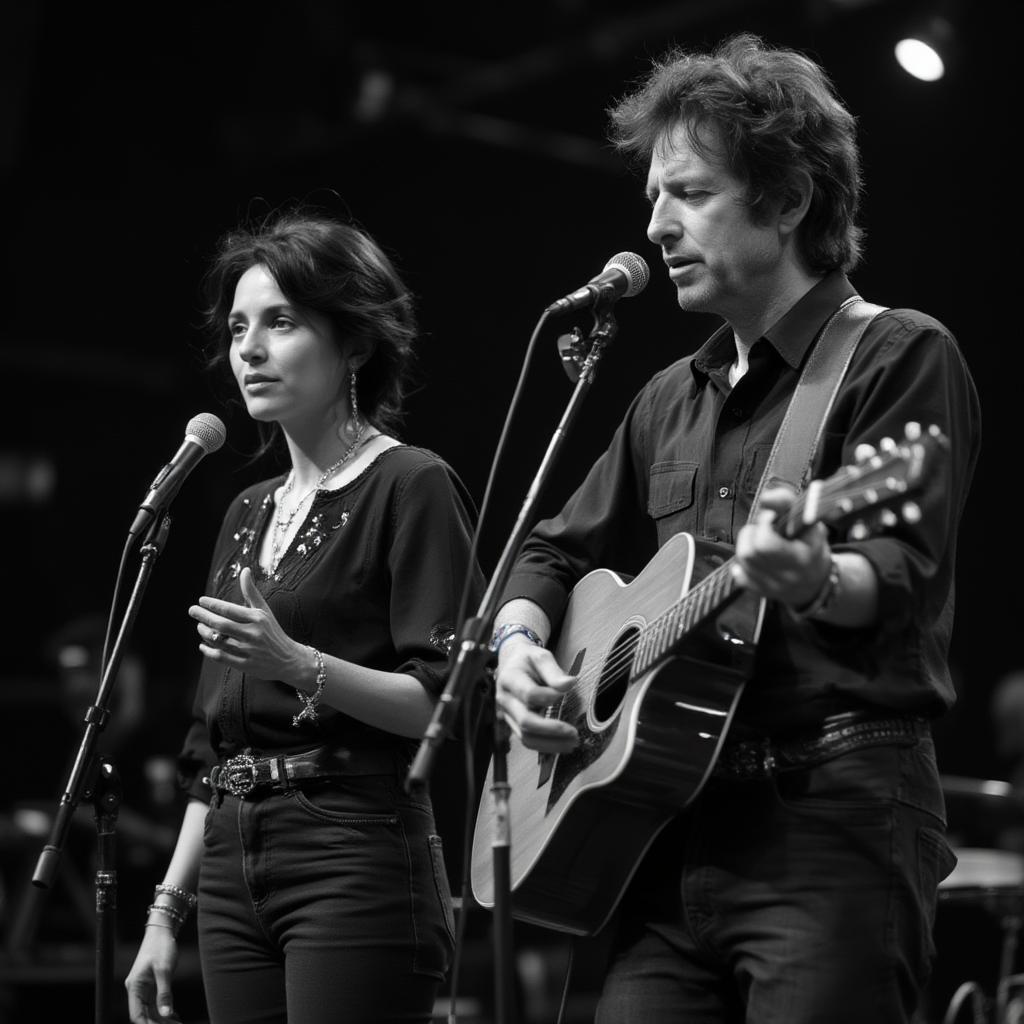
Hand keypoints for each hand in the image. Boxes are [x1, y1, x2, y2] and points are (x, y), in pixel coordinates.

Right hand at [125, 924, 181, 1022]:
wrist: (162, 930)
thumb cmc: (161, 946)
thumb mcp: (164, 970)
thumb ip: (164, 993)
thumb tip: (165, 1014)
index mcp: (134, 987)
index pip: (136, 1014)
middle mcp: (136, 989)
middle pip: (144, 1014)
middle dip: (157, 1023)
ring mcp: (144, 987)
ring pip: (151, 1010)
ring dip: (162, 1019)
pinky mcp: (152, 984)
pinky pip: (156, 1003)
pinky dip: (164, 1010)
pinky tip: (175, 1017)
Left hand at [189, 567, 307, 681]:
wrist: (289, 659)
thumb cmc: (273, 631)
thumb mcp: (265, 610)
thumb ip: (252, 592)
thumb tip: (245, 571)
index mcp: (258, 619)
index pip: (230, 610)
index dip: (213, 604)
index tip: (201, 600)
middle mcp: (253, 634)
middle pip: (221, 625)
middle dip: (203, 617)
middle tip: (192, 610)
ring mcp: (249, 650)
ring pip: (219, 641)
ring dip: (205, 633)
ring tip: (200, 626)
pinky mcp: (245, 665)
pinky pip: (221, 657)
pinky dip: (209, 651)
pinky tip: (203, 646)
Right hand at [494, 638, 578, 753]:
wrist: (511, 663)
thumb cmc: (527, 660)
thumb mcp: (540, 656)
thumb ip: (554, 671)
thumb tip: (570, 684)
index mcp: (510, 679)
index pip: (529, 694)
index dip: (549, 697)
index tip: (567, 694)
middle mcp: (505, 700)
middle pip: (526, 722)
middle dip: (552, 730)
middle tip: (574, 732)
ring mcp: (506, 715)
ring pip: (525, 737)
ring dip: (550, 744)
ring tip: (572, 743)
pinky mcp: (512, 724)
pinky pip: (527, 740)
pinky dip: (545, 746)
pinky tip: (562, 744)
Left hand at [731, 484, 830, 609]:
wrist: (817, 581)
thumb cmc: (810, 545)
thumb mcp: (809, 521)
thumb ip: (787, 503)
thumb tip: (765, 498)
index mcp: (801, 558)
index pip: (766, 543)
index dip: (764, 524)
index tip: (772, 517)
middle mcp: (787, 576)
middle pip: (749, 552)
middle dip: (751, 533)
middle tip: (763, 528)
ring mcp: (772, 587)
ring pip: (742, 561)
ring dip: (746, 545)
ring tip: (760, 540)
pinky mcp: (761, 592)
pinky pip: (739, 576)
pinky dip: (743, 564)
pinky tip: (757, 558)